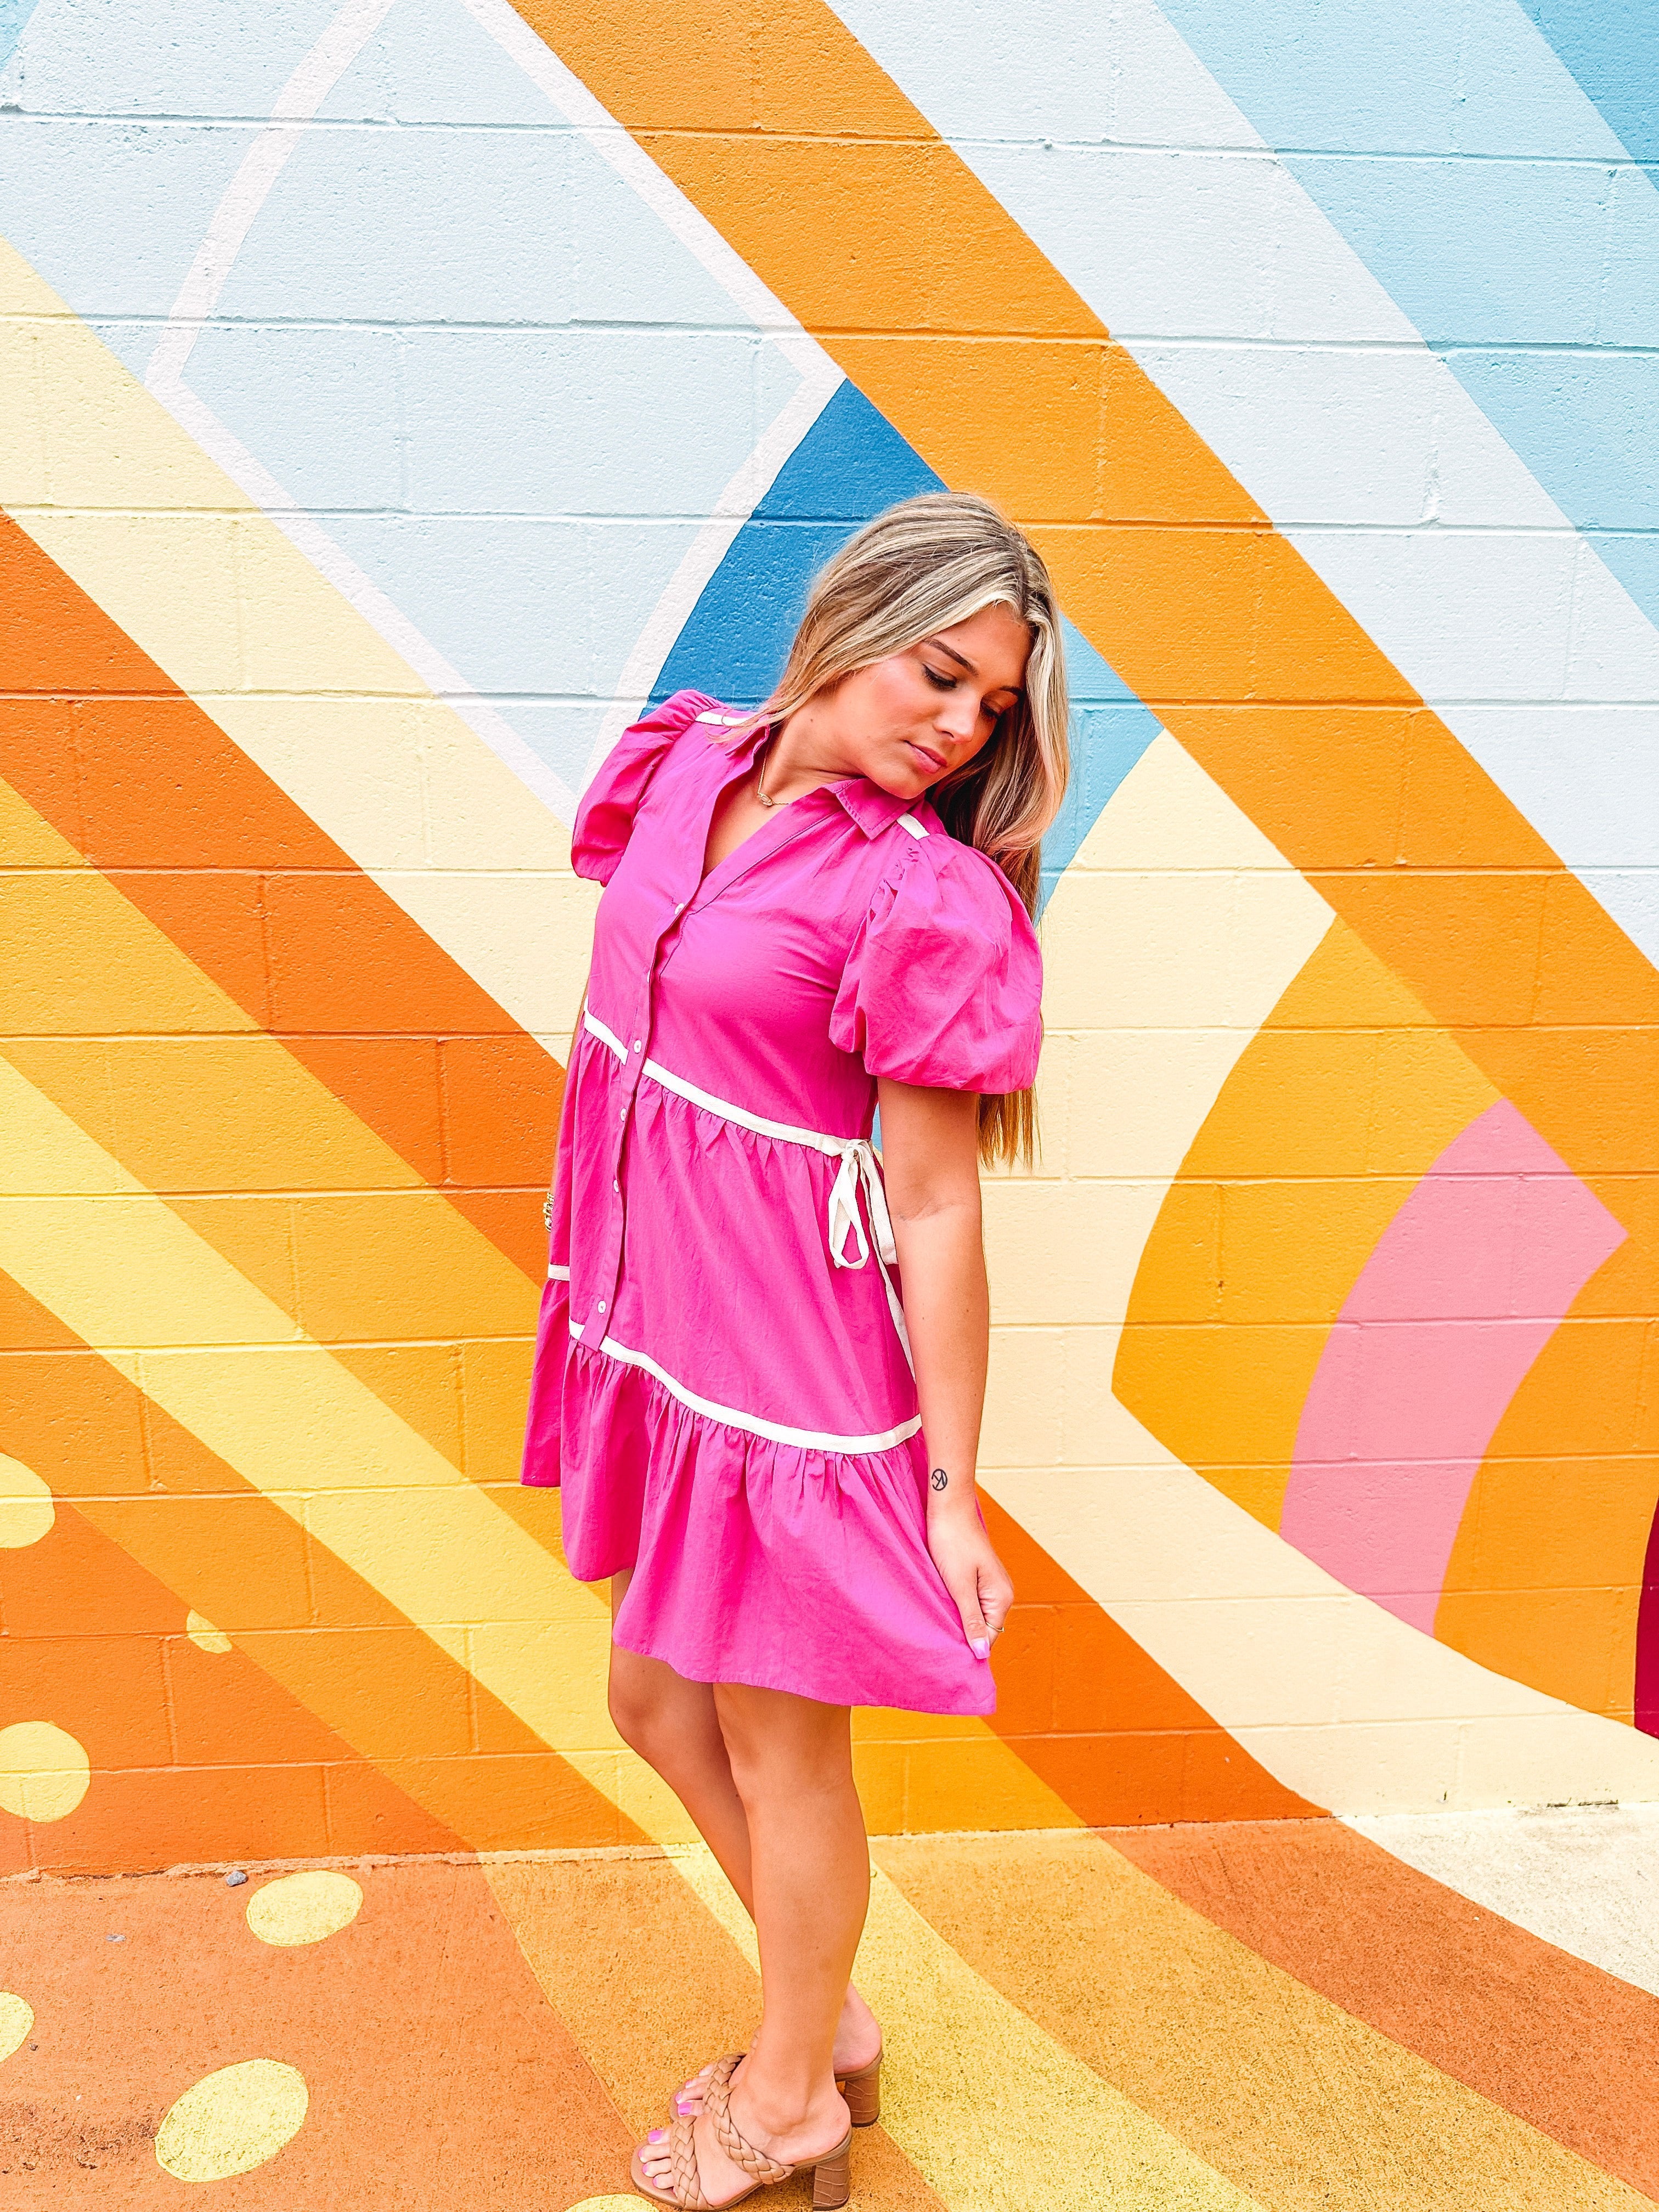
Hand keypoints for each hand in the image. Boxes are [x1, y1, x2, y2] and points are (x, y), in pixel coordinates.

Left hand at [926, 1496, 1013, 1659]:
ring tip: (938, 1616)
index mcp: (1001, 1597)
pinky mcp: (979, 1575)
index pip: (989, 1638)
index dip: (969, 1646)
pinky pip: (970, 1600)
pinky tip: (941, 1601)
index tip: (945, 1650)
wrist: (948, 1507)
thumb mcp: (959, 1586)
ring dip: (958, 1617)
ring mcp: (991, 1583)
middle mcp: (1002, 1592)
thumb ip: (971, 1621)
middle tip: (937, 1634)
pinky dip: (956, 1604)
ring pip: (975, 1614)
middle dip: (963, 1632)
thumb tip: (982, 1653)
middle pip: (984, 1627)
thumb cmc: (952, 1542)